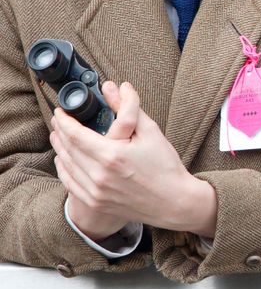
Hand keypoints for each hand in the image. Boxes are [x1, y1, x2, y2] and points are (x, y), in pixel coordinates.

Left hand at [50, 81, 217, 238]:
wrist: (174, 201)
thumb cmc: (165, 166)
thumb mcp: (150, 131)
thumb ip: (127, 107)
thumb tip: (112, 86)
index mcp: (112, 155)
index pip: (76, 134)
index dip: (65, 121)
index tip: (61, 111)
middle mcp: (99, 175)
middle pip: (68, 149)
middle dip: (60, 132)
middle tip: (59, 120)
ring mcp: (95, 191)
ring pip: (66, 166)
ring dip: (60, 149)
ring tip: (58, 136)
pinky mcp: (95, 202)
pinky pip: (69, 183)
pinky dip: (63, 169)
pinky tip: (64, 159)